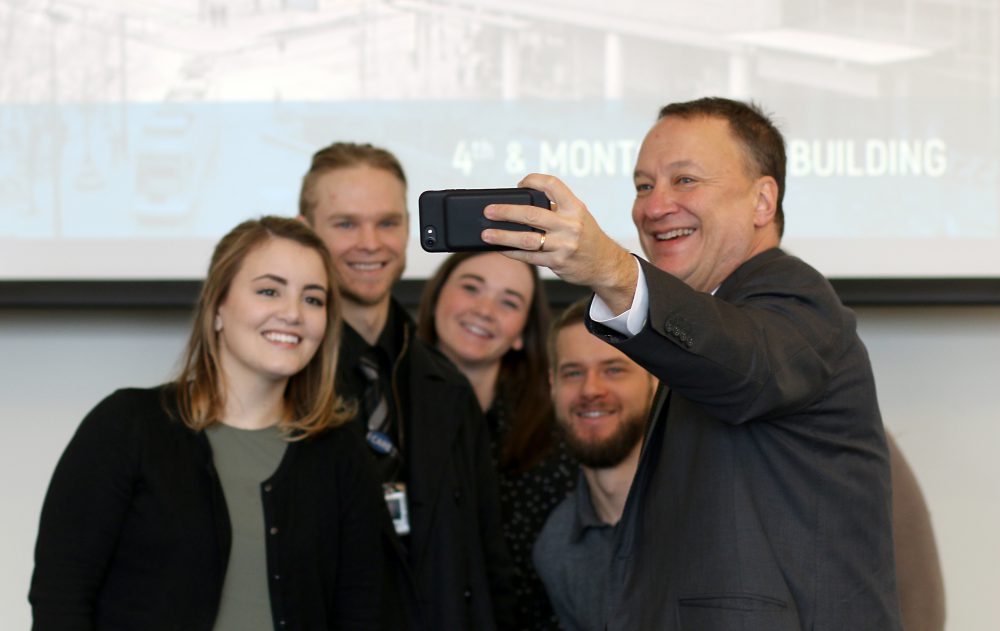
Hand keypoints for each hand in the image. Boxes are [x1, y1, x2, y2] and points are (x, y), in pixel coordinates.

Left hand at [481, 173, 637, 313]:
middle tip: (488, 211)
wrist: (606, 264)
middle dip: (506, 212)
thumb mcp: (578, 216)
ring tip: (486, 235)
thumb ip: (555, 209)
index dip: (533, 180)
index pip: (552, 185)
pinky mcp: (558, 262)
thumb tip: (518, 205)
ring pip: (527, 239)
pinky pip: (529, 257)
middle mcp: (570, 225)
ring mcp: (564, 245)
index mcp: (575, 207)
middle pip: (532, 214)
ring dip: (503, 236)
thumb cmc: (586, 236)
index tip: (519, 184)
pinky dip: (512, 252)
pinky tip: (500, 248)